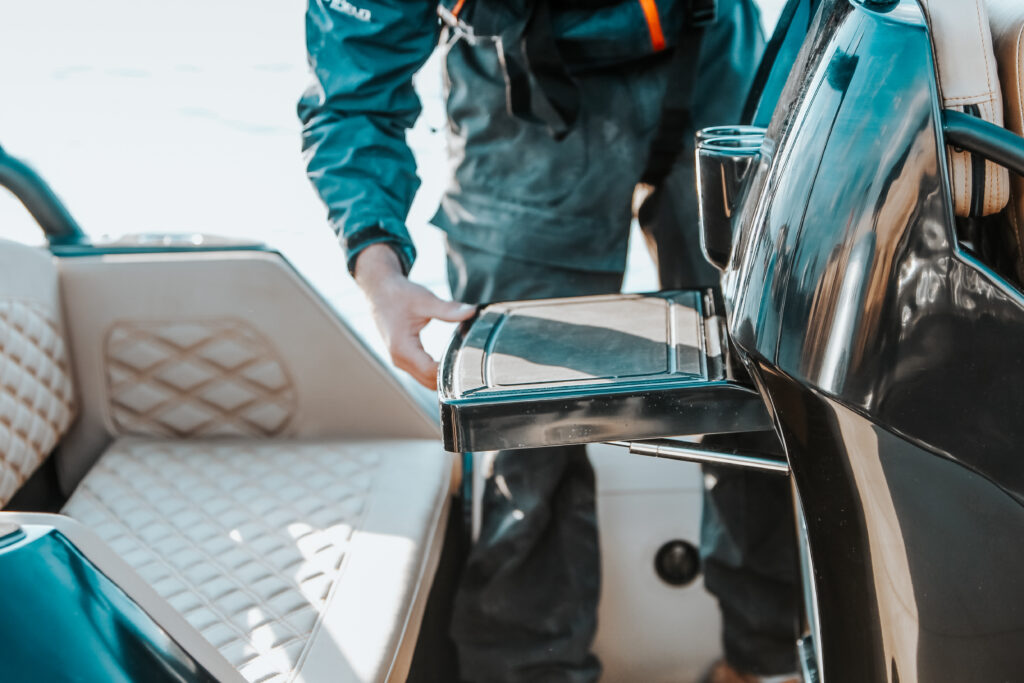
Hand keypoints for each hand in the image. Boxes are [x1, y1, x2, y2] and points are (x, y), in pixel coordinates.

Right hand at [354, 243, 475, 388]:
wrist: (379, 291)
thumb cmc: (398, 295)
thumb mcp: (425, 300)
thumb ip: (448, 309)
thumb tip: (472, 312)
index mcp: (402, 348)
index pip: (431, 371)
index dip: (451, 370)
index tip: (470, 363)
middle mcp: (399, 359)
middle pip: (429, 382)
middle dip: (450, 377)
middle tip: (473, 367)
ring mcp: (400, 361)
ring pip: (425, 380)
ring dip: (442, 376)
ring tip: (464, 365)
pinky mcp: (403, 358)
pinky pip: (421, 373)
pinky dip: (436, 372)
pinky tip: (450, 362)